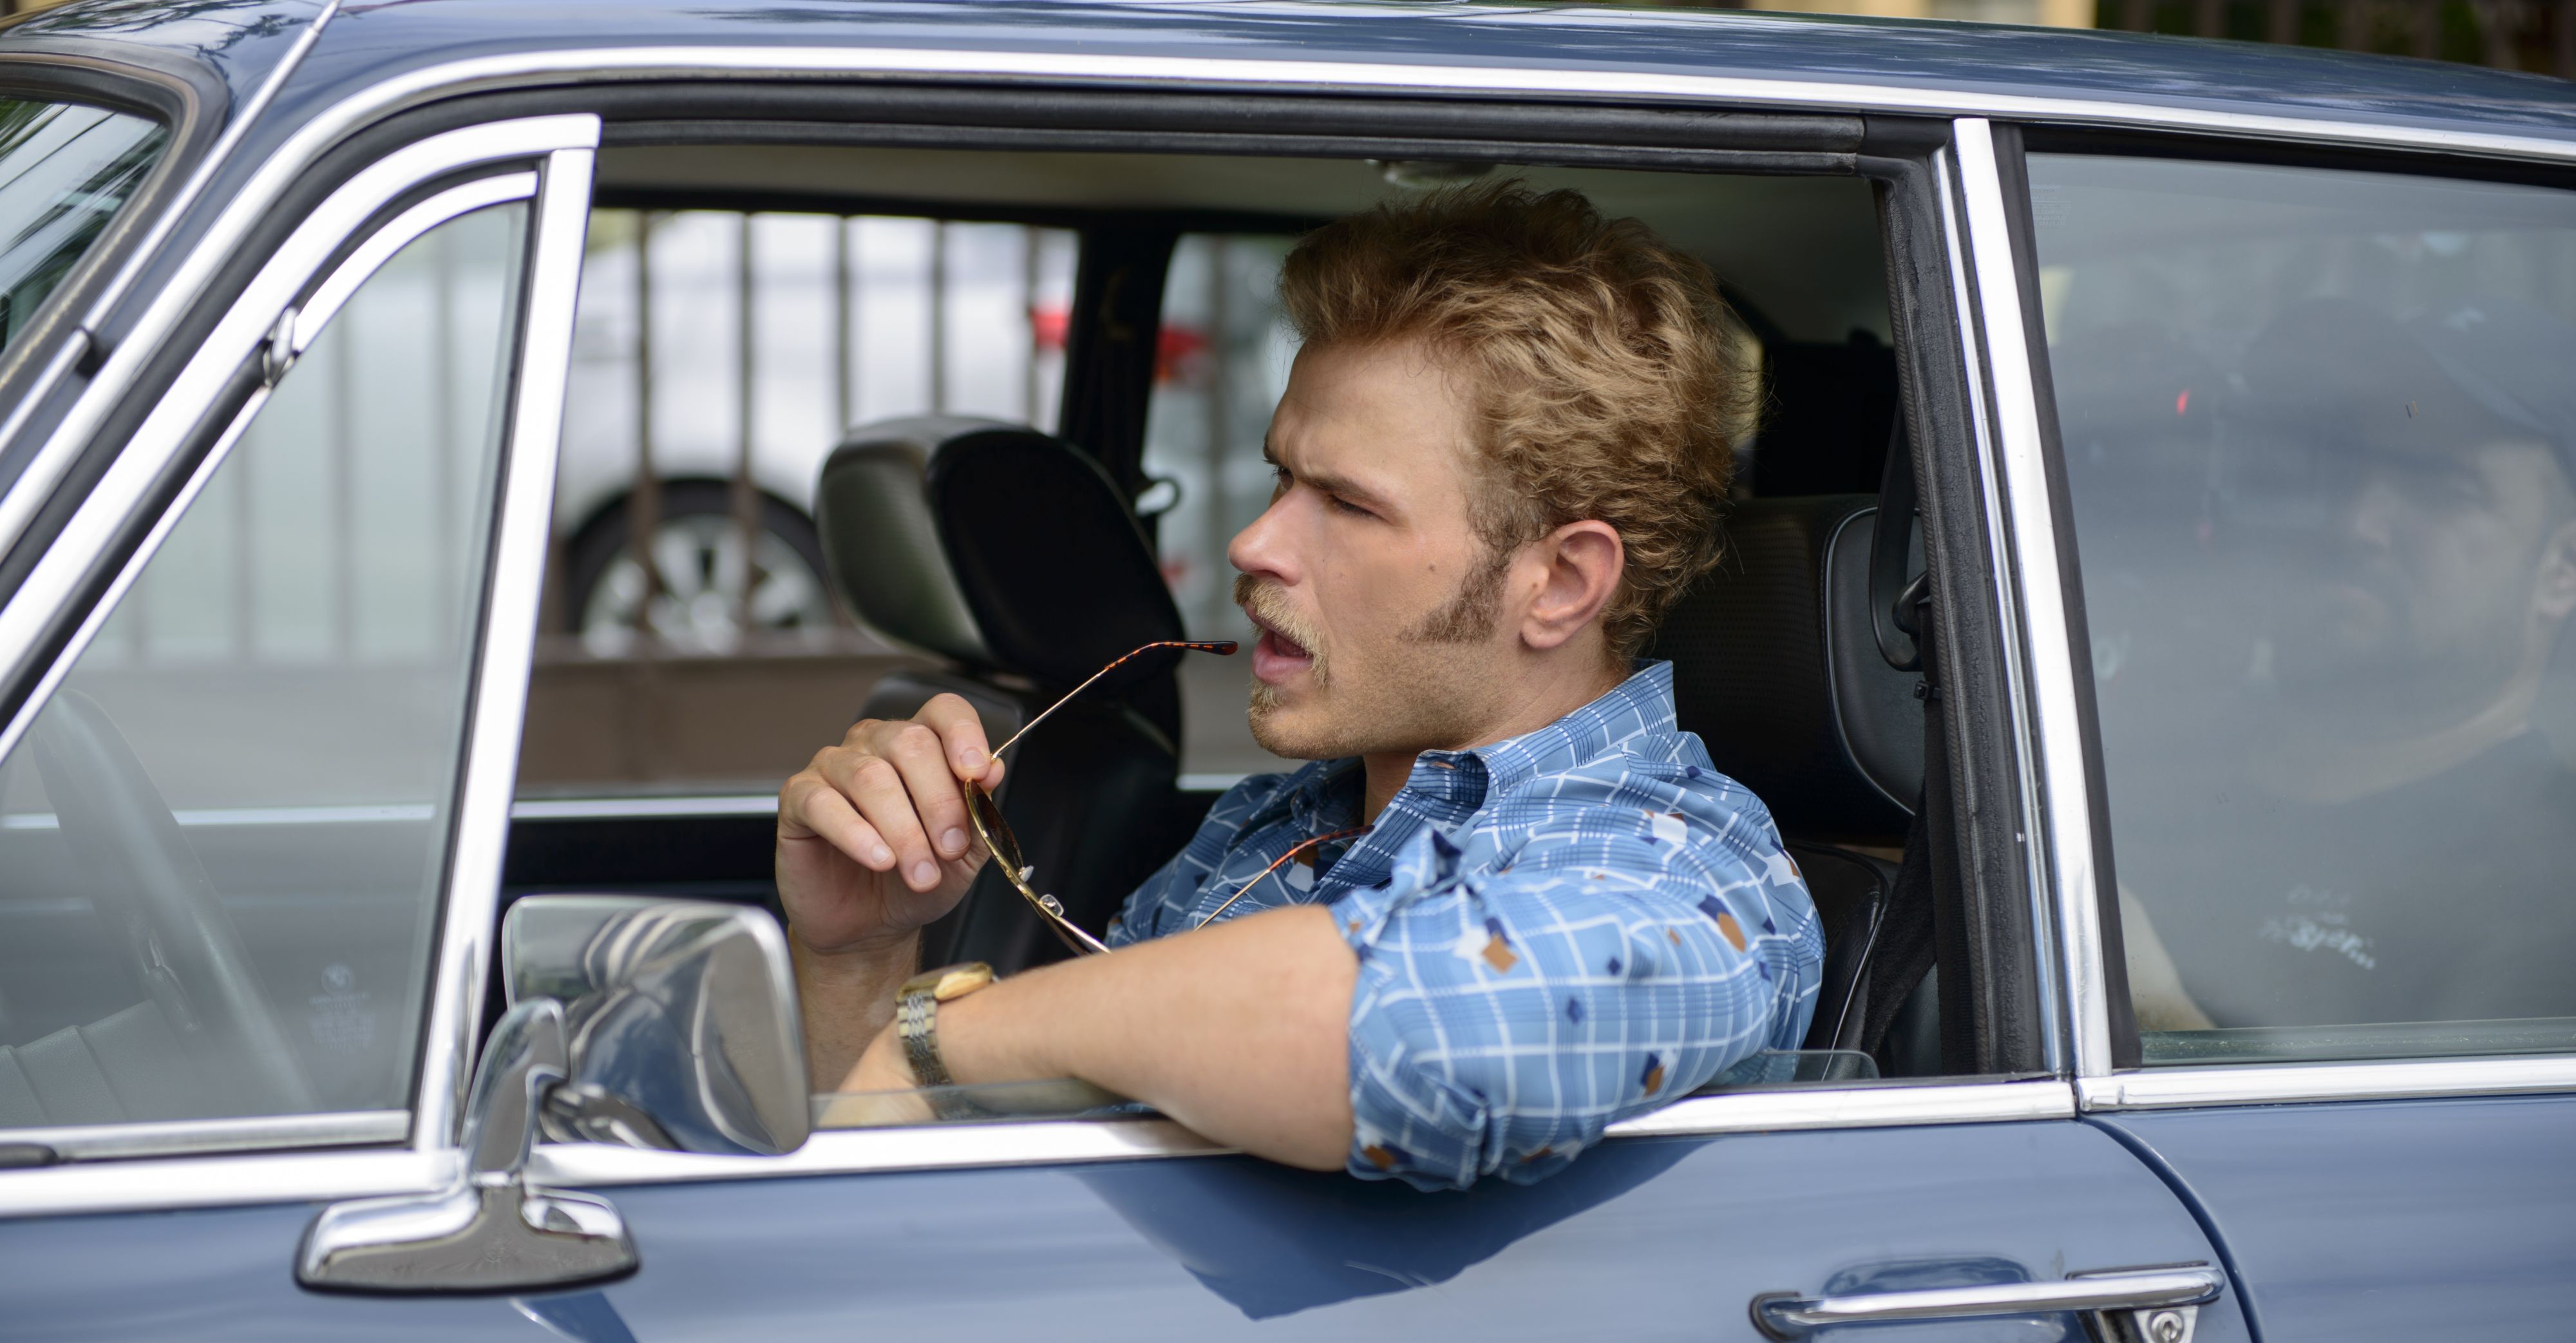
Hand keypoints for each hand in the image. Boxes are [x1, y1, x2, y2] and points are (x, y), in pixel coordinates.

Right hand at [777, 693, 1005, 957]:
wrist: (871, 924)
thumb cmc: (918, 876)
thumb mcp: (965, 851)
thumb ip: (980, 810)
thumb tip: (993, 769)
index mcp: (922, 744)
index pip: (944, 712)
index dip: (963, 735)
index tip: (977, 774)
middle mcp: (876, 743)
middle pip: (911, 744)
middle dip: (939, 802)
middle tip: (950, 849)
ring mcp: (833, 765)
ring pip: (871, 777)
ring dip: (903, 831)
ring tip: (920, 874)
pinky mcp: (799, 797)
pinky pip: (824, 802)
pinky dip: (856, 834)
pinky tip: (879, 859)